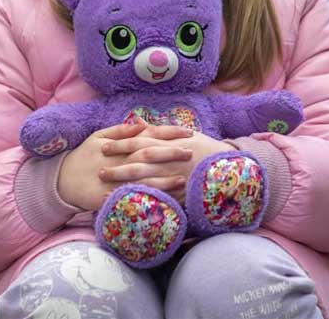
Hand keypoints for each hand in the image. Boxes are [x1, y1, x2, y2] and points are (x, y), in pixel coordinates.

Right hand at [57, 121, 193, 210]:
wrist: (61, 180)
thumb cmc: (84, 156)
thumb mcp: (99, 137)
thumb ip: (121, 131)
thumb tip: (141, 122)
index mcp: (120, 144)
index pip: (149, 135)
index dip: (169, 133)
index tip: (189, 132)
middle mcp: (120, 161)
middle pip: (148, 155)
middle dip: (170, 153)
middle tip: (191, 153)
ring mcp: (115, 181)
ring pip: (143, 180)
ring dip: (163, 180)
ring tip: (183, 180)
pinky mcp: (109, 198)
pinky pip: (130, 199)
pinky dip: (145, 200)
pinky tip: (162, 202)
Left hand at [99, 131, 236, 202]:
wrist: (228, 168)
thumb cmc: (205, 148)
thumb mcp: (184, 134)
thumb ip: (160, 131)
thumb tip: (139, 123)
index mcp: (169, 143)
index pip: (139, 142)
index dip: (120, 144)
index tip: (104, 147)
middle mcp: (169, 160)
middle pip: (138, 163)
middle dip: (118, 167)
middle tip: (100, 170)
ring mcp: (173, 178)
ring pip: (143, 182)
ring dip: (123, 185)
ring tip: (105, 189)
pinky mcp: (178, 194)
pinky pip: (156, 198)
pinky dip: (139, 200)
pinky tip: (125, 204)